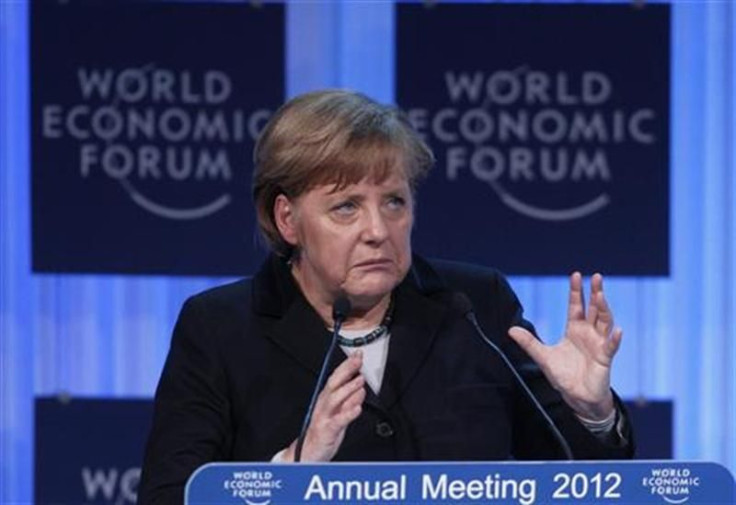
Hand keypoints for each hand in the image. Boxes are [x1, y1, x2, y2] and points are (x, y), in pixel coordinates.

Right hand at [284, 352, 365, 461]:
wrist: (307, 454)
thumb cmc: (323, 433)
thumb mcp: (338, 415)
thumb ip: (349, 402)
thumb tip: (361, 388)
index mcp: (325, 399)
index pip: (336, 378)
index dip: (346, 365)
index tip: (357, 355)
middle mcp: (323, 405)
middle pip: (333, 384)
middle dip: (346, 370)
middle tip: (358, 360)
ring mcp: (324, 417)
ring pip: (334, 399)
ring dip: (348, 388)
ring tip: (360, 381)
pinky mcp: (327, 430)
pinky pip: (338, 421)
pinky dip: (348, 413)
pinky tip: (357, 408)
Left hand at [507, 272, 621, 419]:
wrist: (577, 397)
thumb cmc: (564, 375)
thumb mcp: (543, 356)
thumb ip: (529, 342)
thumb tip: (510, 329)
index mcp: (575, 329)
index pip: (576, 306)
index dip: (576, 291)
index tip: (576, 275)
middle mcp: (589, 333)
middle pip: (594, 309)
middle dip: (595, 292)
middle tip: (595, 276)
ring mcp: (599, 344)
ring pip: (604, 322)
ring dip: (604, 309)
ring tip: (600, 296)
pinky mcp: (605, 358)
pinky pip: (611, 347)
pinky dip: (614, 339)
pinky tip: (617, 330)